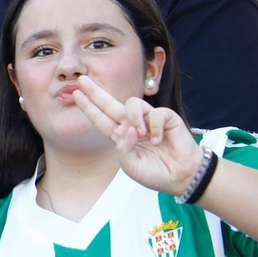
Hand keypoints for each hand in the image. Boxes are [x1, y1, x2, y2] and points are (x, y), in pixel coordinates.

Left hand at [71, 75, 201, 196]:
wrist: (182, 177)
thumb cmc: (156, 173)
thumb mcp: (132, 167)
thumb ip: (123, 150)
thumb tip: (127, 128)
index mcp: (121, 136)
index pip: (100, 119)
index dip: (88, 107)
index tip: (75, 94)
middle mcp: (132, 125)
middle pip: (110, 104)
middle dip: (96, 92)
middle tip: (82, 80)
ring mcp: (149, 120)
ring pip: (133, 104)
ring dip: (134, 117)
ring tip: (142, 135)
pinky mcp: (166, 118)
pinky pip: (156, 113)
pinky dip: (155, 127)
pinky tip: (158, 140)